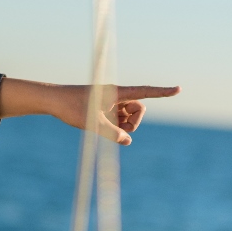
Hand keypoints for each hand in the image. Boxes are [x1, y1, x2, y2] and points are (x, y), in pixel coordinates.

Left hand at [0, 78, 180, 145]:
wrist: (52, 101)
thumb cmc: (70, 107)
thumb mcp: (91, 123)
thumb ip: (111, 133)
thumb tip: (127, 141)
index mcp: (116, 92)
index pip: (145, 92)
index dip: (162, 92)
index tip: (179, 89)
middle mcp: (116, 96)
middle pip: (138, 110)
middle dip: (132, 123)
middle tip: (116, 130)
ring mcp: (110, 102)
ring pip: (128, 117)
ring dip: (121, 126)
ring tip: (102, 126)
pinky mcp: (104, 108)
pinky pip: (118, 120)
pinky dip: (113, 126)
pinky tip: (97, 125)